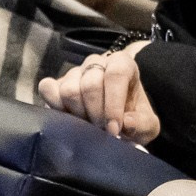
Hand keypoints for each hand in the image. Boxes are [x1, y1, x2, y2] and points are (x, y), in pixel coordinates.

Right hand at [37, 42, 160, 143]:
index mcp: (122, 64)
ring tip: (88, 126)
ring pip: (69, 90)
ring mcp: (74, 72)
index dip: (113, 104)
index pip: (115, 75)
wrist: (117, 116)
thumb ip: (142, 124)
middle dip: (95, 114)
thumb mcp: (147, 124)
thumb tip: (126, 123)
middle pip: (90, 85)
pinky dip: (55, 106)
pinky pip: (47, 89)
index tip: (113, 129)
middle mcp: (96, 63)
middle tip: (101, 131)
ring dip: (77, 114)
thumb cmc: (133, 116)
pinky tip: (68, 118)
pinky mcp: (55, 83)